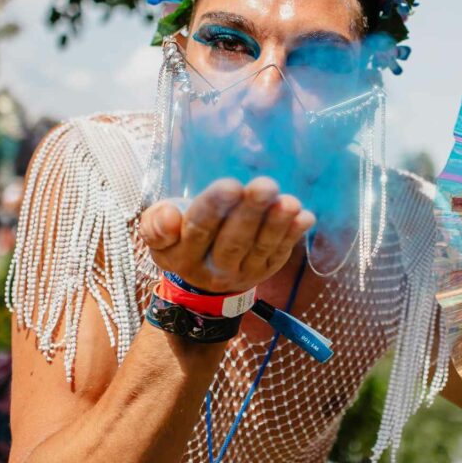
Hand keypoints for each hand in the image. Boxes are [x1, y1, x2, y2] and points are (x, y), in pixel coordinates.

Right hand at [139, 177, 314, 293]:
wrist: (201, 277)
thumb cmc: (180, 238)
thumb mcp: (157, 232)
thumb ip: (156, 224)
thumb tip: (172, 218)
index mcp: (183, 256)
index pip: (198, 230)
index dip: (214, 208)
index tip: (230, 185)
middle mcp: (214, 269)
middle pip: (233, 240)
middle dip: (250, 212)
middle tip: (265, 185)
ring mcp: (244, 272)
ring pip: (261, 247)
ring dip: (277, 224)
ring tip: (289, 202)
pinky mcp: (266, 269)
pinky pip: (281, 252)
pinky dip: (294, 235)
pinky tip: (305, 216)